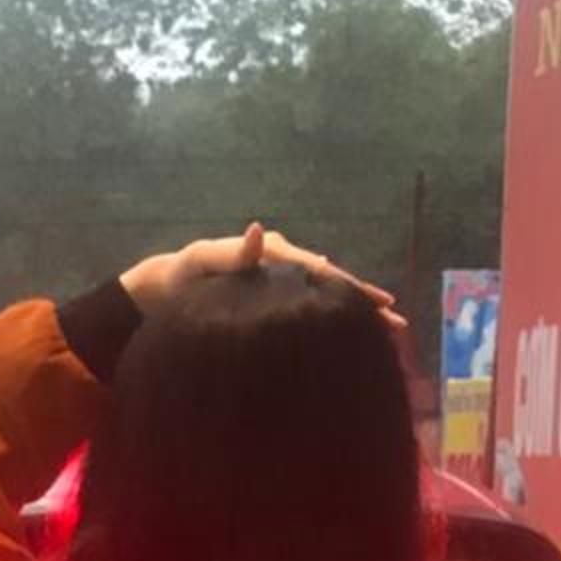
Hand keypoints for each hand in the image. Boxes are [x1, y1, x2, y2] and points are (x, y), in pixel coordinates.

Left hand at [121, 222, 405, 335]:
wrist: (161, 292)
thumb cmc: (179, 280)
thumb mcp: (200, 264)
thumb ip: (232, 254)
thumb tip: (258, 230)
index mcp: (271, 255)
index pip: (318, 271)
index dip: (349, 287)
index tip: (379, 304)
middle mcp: (281, 263)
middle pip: (329, 282)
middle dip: (363, 301)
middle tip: (399, 324)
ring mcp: (278, 280)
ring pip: (323, 295)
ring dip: (353, 311)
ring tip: (385, 330)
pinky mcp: (271, 297)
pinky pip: (308, 305)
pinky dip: (330, 315)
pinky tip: (348, 329)